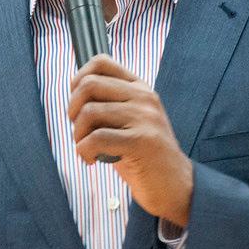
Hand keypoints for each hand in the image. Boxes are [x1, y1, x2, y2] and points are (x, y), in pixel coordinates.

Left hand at [68, 55, 192, 226]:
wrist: (175, 185)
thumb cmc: (145, 155)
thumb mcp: (131, 120)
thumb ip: (110, 103)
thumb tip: (75, 90)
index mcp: (140, 88)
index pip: (101, 62)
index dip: (79, 79)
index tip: (77, 103)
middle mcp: (143, 97)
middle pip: (89, 85)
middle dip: (73, 109)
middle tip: (79, 130)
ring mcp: (144, 118)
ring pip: (89, 112)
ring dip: (78, 134)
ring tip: (86, 148)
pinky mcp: (141, 141)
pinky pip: (96, 138)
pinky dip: (84, 151)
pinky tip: (92, 160)